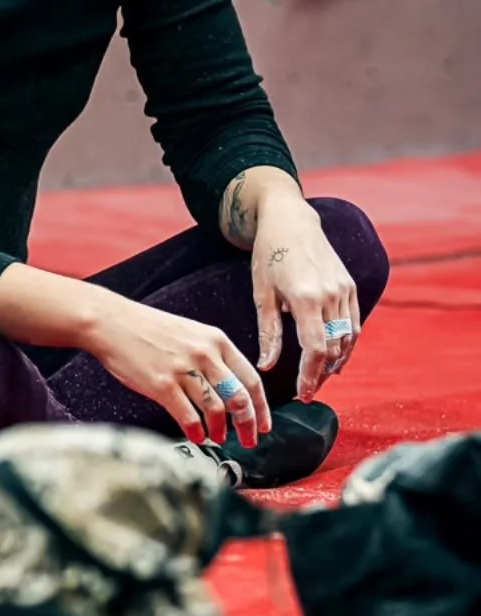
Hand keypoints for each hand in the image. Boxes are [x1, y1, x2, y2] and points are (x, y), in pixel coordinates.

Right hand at [89, 296, 271, 447]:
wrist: (112, 322)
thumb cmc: (146, 328)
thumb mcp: (190, 333)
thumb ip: (211, 356)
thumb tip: (227, 388)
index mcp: (216, 340)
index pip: (250, 379)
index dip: (261, 407)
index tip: (263, 423)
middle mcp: (205, 354)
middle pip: (239, 398)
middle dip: (247, 425)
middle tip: (248, 439)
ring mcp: (184, 370)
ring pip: (216, 409)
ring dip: (219, 430)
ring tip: (217, 437)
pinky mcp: (162, 385)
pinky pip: (188, 416)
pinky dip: (196, 431)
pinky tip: (196, 435)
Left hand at [252, 202, 359, 400]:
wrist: (291, 221)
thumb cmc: (269, 256)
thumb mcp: (262, 293)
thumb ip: (269, 332)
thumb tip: (267, 366)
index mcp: (306, 298)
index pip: (316, 349)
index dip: (311, 376)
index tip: (303, 394)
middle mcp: (331, 295)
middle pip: (335, 348)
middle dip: (322, 373)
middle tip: (307, 390)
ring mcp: (345, 289)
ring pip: (348, 338)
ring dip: (336, 361)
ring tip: (319, 377)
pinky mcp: (350, 286)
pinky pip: (354, 323)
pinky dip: (347, 343)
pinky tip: (334, 356)